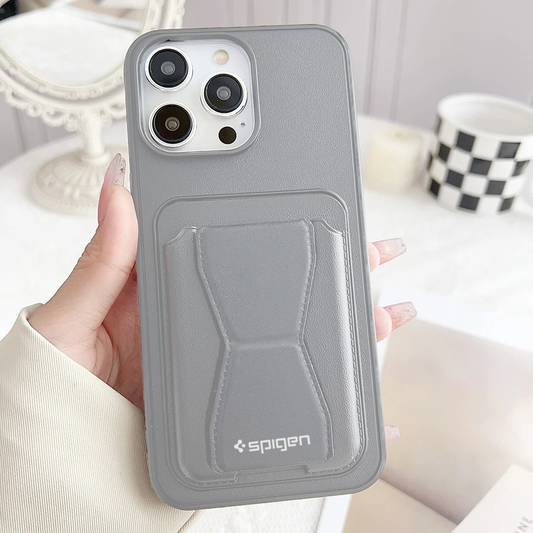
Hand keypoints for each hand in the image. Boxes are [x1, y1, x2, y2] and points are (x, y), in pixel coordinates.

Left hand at [29, 155, 415, 411]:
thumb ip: (101, 259)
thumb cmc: (60, 378)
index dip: (277, 218)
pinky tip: (362, 380)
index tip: (318, 194)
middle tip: (380, 247)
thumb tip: (119, 184)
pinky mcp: (228, 395)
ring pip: (294, 331)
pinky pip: (285, 382)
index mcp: (172, 284)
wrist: (66, 446)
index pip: (234, 240)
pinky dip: (325, 382)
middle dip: (336, 265)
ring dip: (343, 319)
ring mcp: (222, 356)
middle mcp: (206, 316)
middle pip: (280, 284)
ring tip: (389, 306)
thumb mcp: (73, 312)